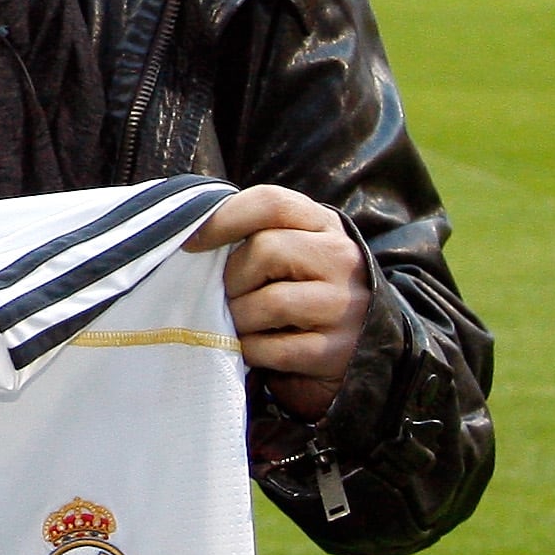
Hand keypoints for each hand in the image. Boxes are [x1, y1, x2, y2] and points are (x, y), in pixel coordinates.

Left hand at [191, 186, 370, 422]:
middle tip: (230, 297)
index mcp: (324, 226)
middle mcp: (340, 259)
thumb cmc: (308, 290)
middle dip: (233, 278)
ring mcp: (342, 306)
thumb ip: (256, 235)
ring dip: (239, 318)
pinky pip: (272, 348)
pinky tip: (253, 350)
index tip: (193, 243)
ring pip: (267, 302)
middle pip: (265, 250)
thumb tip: (190, 233)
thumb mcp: (294, 250)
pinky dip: (250, 350)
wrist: (364, 344)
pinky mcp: (334, 351)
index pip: (272, 202)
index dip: (225, 218)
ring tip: (241, 324)